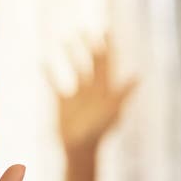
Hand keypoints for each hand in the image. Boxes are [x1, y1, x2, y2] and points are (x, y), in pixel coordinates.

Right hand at [52, 35, 136, 164]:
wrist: (80, 150)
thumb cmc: (98, 133)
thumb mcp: (112, 112)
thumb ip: (123, 93)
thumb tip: (138, 76)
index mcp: (106, 89)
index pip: (107, 63)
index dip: (108, 47)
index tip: (105, 30)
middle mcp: (93, 90)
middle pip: (92, 63)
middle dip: (89, 46)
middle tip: (83, 30)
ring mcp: (78, 96)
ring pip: (75, 70)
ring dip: (71, 55)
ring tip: (65, 40)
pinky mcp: (64, 104)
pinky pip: (56, 85)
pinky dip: (50, 74)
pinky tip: (42, 62)